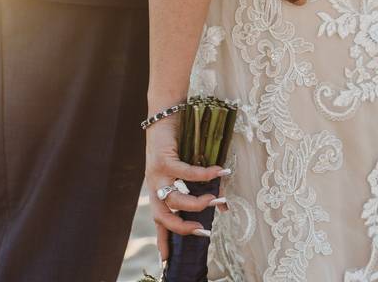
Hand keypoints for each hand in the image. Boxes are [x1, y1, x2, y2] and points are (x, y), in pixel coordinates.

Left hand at [145, 116, 225, 260]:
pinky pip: (185, 173)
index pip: (160, 222)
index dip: (164, 242)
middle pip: (163, 217)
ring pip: (173, 200)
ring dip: (195, 203)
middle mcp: (155, 186)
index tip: (168, 262)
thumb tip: (222, 208)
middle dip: (182, 228)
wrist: (164, 115)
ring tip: (214, 199)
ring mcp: (156, 174)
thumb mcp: (190, 171)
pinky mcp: (163, 159)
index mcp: (159, 191)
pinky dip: (203, 174)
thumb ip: (202, 189)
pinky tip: (219, 171)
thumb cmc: (179, 143)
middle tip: (203, 231)